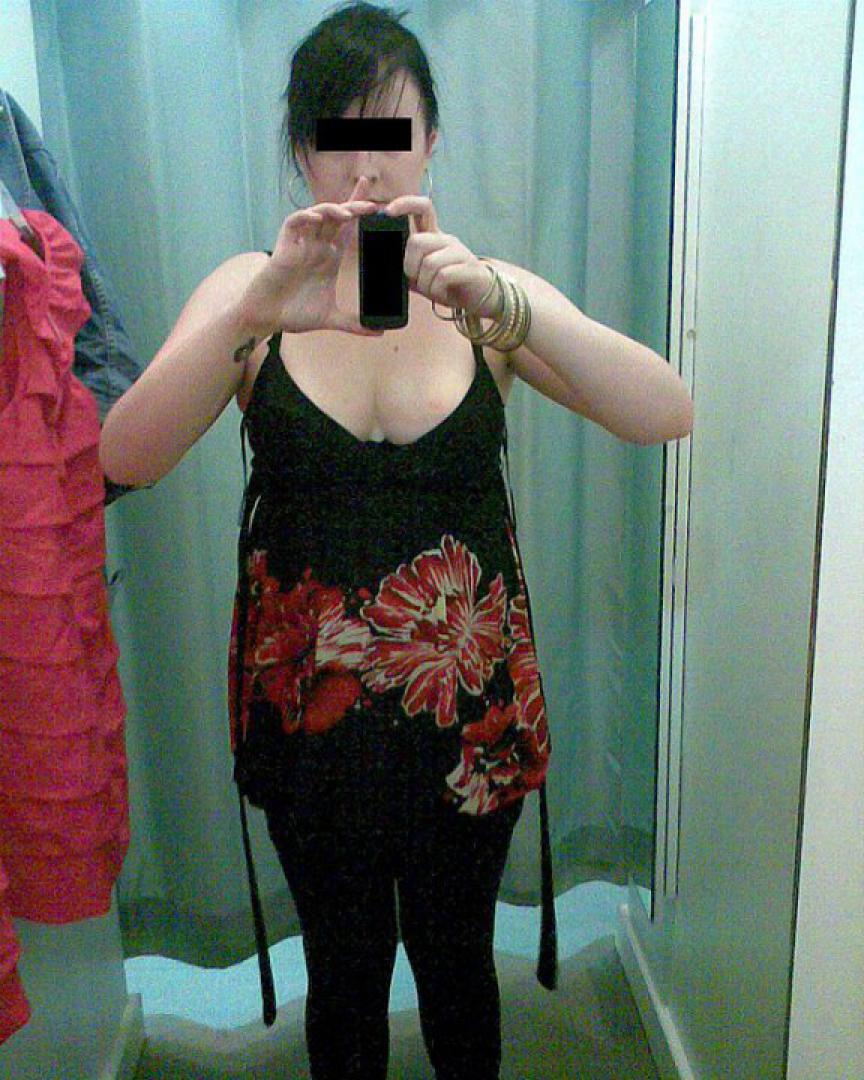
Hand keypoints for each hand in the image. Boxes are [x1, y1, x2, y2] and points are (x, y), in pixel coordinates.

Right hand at [239, 177, 383, 338]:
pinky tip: (317, 218)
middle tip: (373, 205)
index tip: (378, 205)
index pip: (347, 228)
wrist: (268, 318)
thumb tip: (379, 332)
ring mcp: (301, 244)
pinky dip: (305, 217)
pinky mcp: (284, 246)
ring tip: (348, 213)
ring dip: (333, 210)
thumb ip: (354, 324)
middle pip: (337, 216)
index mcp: (329, 257)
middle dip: (354, 205)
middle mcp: (317, 246)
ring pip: (317, 215)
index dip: (359, 213)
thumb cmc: (294, 313)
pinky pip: (293, 223)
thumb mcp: (330, 318)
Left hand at [381, 195, 501, 318]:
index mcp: (434, 237)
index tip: (388, 212)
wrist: (482, 296)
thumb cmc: (449, 284)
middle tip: (416, 280)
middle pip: (418, 241)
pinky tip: (443, 293)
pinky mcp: (469, 268)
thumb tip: (390, 267)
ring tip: (433, 290)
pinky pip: (443, 276)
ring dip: (425, 283)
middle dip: (410, 266)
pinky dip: (437, 290)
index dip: (405, 204)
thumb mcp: (424, 276)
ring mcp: (459, 252)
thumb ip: (409, 269)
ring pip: (429, 263)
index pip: (422, 208)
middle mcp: (446, 240)